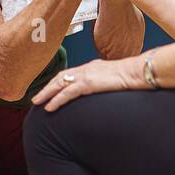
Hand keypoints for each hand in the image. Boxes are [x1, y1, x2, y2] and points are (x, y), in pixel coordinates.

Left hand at [31, 56, 146, 111]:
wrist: (138, 72)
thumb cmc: (132, 76)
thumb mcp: (116, 78)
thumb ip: (108, 82)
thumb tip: (107, 88)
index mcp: (92, 67)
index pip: (70, 73)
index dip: (57, 82)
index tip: (50, 89)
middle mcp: (86, 69)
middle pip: (60, 77)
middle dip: (47, 87)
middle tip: (36, 98)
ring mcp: (86, 75)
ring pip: (59, 84)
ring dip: (46, 94)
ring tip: (37, 103)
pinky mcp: (88, 83)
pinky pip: (67, 93)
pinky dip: (56, 100)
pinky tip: (49, 107)